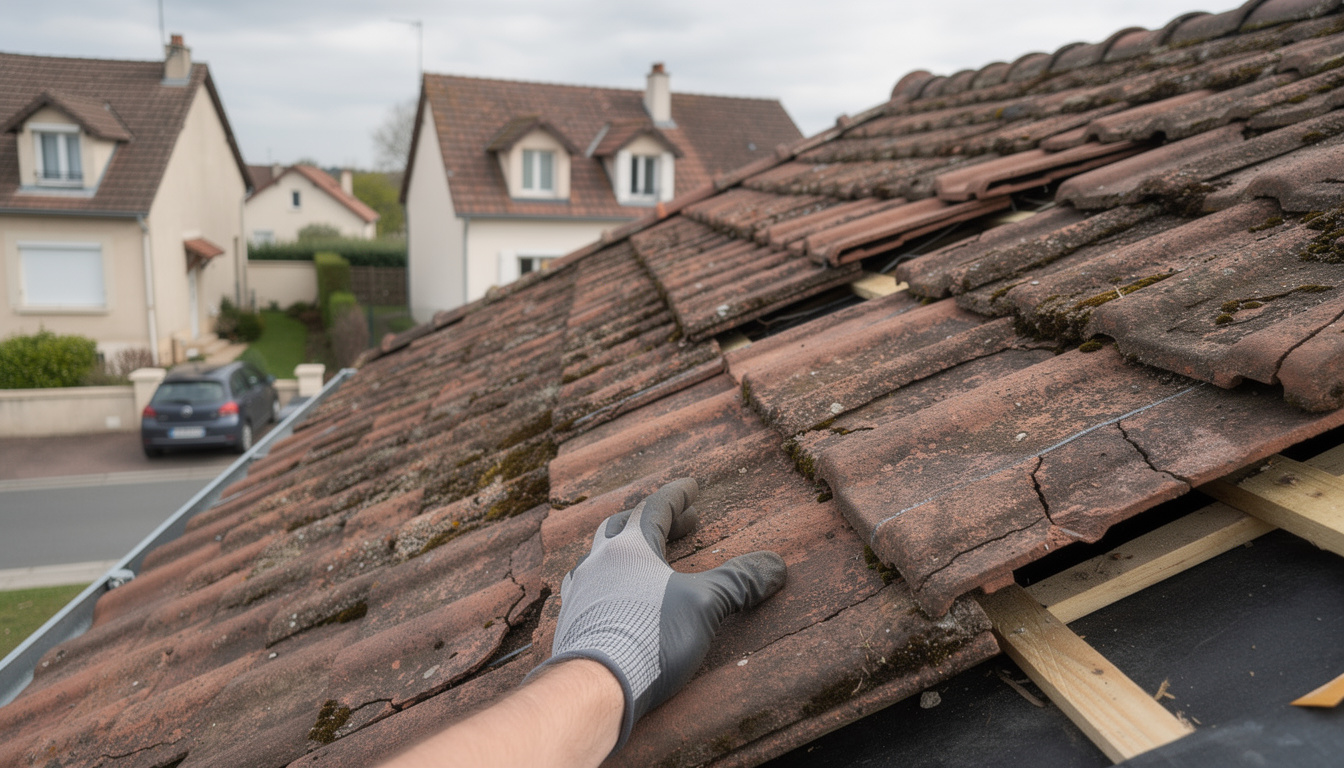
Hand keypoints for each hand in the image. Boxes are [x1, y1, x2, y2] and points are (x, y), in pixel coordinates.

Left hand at [533, 478, 787, 750]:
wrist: (593, 687)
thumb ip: (738, 582)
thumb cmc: (649, 637)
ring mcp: (579, 593)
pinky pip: (587, 590)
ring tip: (645, 561)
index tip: (692, 486)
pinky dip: (606, 584)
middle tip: (681, 523)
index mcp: (630, 548)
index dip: (677, 495)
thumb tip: (776, 565)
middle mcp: (598, 562)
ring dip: (623, 552)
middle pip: (620, 526)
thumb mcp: (705, 605)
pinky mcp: (570, 624)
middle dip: (651, 520)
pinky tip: (615, 600)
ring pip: (598, 557)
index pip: (655, 508)